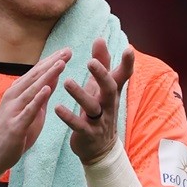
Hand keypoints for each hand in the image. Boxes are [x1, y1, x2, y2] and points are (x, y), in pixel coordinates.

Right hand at [0, 48, 70, 174]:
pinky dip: (37, 99)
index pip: (36, 72)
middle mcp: (13, 97)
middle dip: (52, 62)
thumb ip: (41, 95)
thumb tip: (54, 78)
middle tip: (68, 51)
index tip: (67, 50)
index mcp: (17, 92)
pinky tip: (47, 89)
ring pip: (32, 89)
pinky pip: (28, 110)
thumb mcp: (32, 111)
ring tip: (61, 64)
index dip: (51, 60)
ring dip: (47, 75)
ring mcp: (13, 110)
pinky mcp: (15, 125)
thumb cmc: (14, 132)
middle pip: (35, 76)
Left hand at [55, 39, 134, 163]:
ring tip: (67, 82)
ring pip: (91, 106)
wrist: (99, 148)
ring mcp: (99, 120)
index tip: (129, 49)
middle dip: (101, 75)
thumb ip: (101, 63)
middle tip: (90, 62)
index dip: (127, 63)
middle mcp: (108, 105)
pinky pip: (78, 125)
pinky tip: (57, 107)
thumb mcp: (101, 87)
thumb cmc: (99, 110)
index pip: (123, 75)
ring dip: (79, 94)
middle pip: (109, 88)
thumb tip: (99, 38)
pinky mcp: (87, 133)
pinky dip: (68, 117)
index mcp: (112, 92)